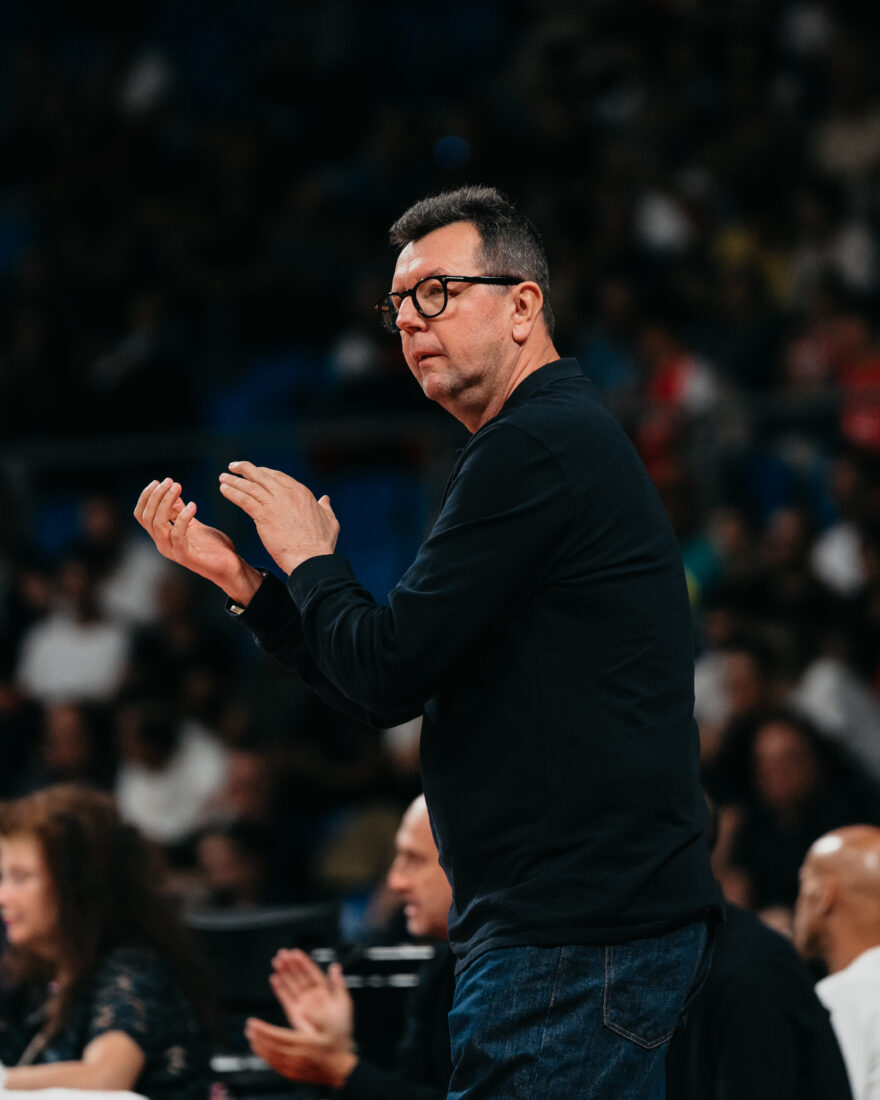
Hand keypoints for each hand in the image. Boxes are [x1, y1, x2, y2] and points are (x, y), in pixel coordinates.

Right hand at [133, 477, 262, 604]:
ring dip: (166, 502)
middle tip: (170, 481)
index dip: (146, 497)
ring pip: (158, 524)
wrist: (231, 567)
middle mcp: (163, 544)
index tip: (158, 481)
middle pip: (147, 517)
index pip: (142, 515)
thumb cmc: (213, 548)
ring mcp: (173, 551)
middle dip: (156, 496)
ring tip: (178, 487)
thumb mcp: (195, 524)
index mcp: (162, 536)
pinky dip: (183, 518)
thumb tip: (172, 492)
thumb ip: (180, 512)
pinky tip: (193, 505)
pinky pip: (177, 535)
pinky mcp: (186, 557)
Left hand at [218, 461, 338, 574]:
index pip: (278, 476)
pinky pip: (244, 500)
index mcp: (302, 493)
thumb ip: (326, 507)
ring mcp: (274, 504)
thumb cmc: (322, 544)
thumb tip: (325, 499)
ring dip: (234, 481)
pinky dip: (233, 493)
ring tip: (223, 478)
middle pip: (262, 475)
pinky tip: (224, 490)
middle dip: (245, 469)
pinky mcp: (264, 516)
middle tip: (233, 467)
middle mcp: (287, 493)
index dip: (264, 473)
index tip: (254, 473)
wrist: (311, 558)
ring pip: (250, 486)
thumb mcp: (330, 521)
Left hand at [245, 1016, 357, 1088]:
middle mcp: (298, 1057)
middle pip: (272, 1047)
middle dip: (258, 1037)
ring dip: (259, 1046)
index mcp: (306, 1044)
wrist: (340, 1070)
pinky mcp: (292, 1074)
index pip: (279, 1037)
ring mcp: (294, 1068)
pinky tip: (261, 1051)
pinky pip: (275, 1065)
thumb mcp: (334, 1027)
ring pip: (271, 1057)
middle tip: (249, 1028)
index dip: (264, 1030)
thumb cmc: (338, 1047)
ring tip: (251, 1037)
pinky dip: (265, 1057)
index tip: (253, 1023)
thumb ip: (319, 1014)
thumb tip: (307, 1006)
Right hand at [270, 949, 352, 1044]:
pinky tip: (274, 979)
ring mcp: (302, 1005)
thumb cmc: (341, 1028)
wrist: (334, 1049)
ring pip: (291, 985)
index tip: (295, 952)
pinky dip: (280, 989)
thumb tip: (335, 966)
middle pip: (299, 977)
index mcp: (324, 992)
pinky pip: (286, 999)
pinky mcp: (294, 1015)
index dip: (304, 963)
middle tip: (282, 953)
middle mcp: (312, 997)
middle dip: (291, 965)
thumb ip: (338, 984)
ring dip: (284, 973)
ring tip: (276, 961)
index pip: (312, 973)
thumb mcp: (343, 1003)